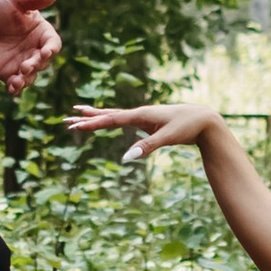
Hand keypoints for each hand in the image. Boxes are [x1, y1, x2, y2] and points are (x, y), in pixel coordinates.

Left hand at [0, 0, 60, 92]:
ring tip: (18, 80)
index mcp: (42, 33)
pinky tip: (12, 88)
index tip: (46, 52)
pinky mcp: (10, 72)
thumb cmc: (1, 7)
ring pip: (31, 76)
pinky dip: (16, 87)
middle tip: (26, 66)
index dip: (51, 49)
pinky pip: (16, 83)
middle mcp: (36, 50)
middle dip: (36, 65)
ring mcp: (23, 63)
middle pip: (42, 62)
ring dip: (27, 79)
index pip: (53, 44)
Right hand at [70, 98, 219, 161]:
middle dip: (87, 118)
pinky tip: (107, 119)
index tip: (74, 125)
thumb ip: (147, 146)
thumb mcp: (167, 137)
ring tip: (79, 113)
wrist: (203, 119)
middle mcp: (139, 113)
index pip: (110, 119)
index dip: (91, 123)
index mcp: (141, 114)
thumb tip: (126, 157)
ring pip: (114, 115)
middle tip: (66, 119)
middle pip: (107, 114)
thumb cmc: (187, 127)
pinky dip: (111, 119)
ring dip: (96, 115)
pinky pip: (124, 120)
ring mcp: (143, 116)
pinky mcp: (147, 122)